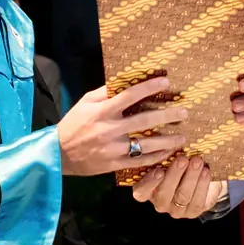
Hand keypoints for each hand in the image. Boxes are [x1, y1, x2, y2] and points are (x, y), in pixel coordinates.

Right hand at [57, 77, 187, 175]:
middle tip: (184, 112)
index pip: (130, 95)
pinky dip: (156, 158)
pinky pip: (140, 161)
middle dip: (167, 115)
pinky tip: (168, 154)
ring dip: (167, 140)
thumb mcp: (86, 103)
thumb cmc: (73, 124)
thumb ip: (105, 92)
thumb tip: (125, 80)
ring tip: (183, 136)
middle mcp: (110, 129)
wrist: (58, 154)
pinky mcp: (115, 164)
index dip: (150, 87)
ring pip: (147, 144)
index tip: (166, 82)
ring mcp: (114, 149)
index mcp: (103, 111)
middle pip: (145, 120)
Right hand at [131, 155, 221, 218]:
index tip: (158, 170)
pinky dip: (202, 184)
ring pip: (182, 195)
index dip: (148, 183)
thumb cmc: (181, 164)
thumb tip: (167, 141)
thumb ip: (164, 155)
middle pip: (164, 193)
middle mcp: (160, 201)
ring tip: (197, 161)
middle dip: (174, 174)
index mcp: (148, 189)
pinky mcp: (193, 211)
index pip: (141, 192)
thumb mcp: (169, 159)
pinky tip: (205, 172)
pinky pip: (197, 200)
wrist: (202, 176)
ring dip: (191, 177)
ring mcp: (176, 209)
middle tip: (182, 159)